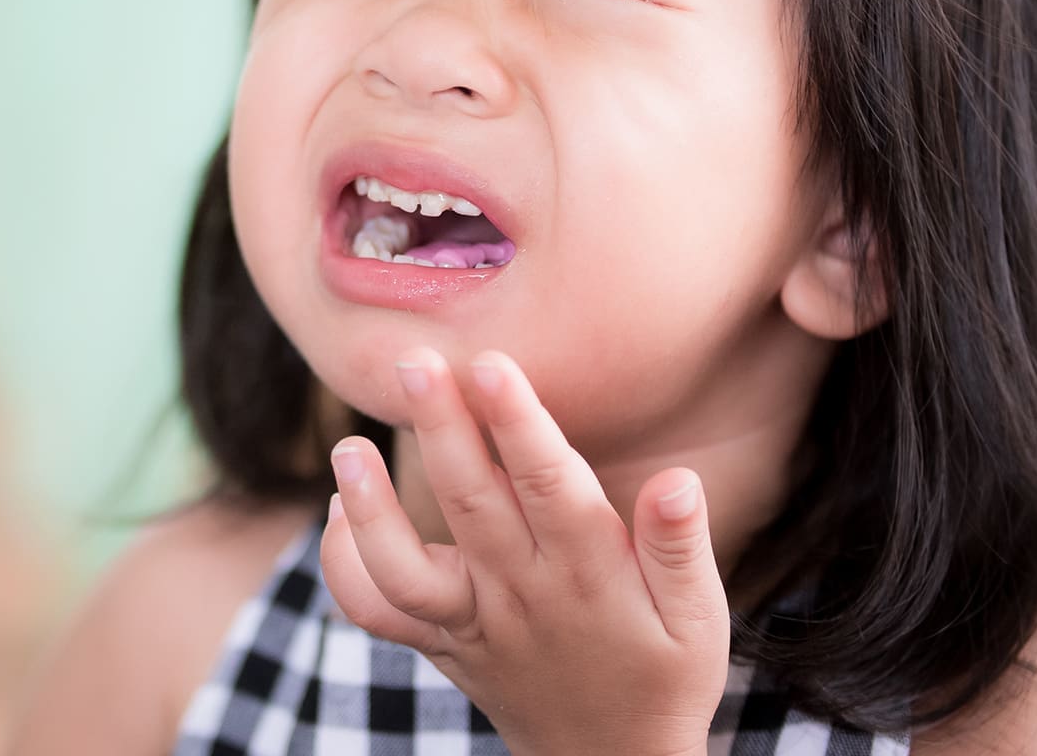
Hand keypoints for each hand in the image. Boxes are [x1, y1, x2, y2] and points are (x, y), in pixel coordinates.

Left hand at [320, 347, 728, 755]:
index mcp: (589, 575)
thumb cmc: (662, 674)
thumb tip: (678, 479)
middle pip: (471, 504)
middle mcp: (521, 594)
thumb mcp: (698, 621)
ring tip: (347, 449)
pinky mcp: (440, 643)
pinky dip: (344, 566)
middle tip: (414, 361)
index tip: (492, 365)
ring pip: (407, 569)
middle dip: (441, 429)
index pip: (549, 486)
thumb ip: (681, 548)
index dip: (519, 425)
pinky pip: (378, 612)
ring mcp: (472, 622)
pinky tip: (338, 506)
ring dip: (371, 508)